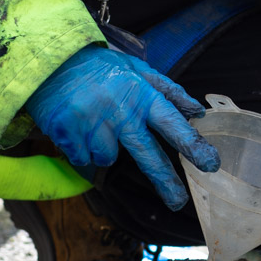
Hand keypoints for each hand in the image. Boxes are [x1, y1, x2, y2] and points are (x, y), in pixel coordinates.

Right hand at [25, 46, 220, 209]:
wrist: (49, 59)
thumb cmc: (99, 66)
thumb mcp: (135, 68)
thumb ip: (168, 90)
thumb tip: (197, 111)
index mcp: (140, 94)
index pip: (172, 123)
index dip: (192, 145)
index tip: (210, 163)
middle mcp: (119, 111)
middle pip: (147, 154)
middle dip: (165, 180)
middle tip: (177, 201)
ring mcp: (92, 123)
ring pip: (108, 158)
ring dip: (105, 148)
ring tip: (96, 124)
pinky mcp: (67, 133)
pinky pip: (83, 159)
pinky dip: (82, 150)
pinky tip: (78, 129)